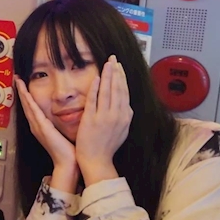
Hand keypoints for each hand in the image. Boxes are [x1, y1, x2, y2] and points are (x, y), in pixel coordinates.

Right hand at [15, 76, 75, 170]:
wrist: (67, 163)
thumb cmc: (68, 151)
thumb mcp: (62, 133)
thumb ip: (60, 125)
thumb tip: (65, 115)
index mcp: (40, 127)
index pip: (32, 108)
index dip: (27, 96)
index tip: (24, 85)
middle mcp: (36, 126)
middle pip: (26, 105)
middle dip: (21, 91)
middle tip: (17, 78)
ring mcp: (37, 126)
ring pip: (28, 105)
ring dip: (22, 93)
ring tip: (18, 81)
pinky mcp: (42, 127)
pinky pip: (33, 110)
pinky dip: (28, 100)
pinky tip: (25, 92)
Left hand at [75, 56, 132, 183]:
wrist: (97, 160)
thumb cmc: (107, 147)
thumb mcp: (122, 131)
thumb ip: (124, 117)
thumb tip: (127, 106)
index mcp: (125, 117)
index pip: (125, 92)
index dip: (122, 78)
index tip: (119, 67)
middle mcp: (117, 115)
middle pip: (118, 89)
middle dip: (116, 72)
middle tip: (113, 58)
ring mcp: (105, 117)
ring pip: (108, 92)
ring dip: (108, 76)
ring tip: (107, 63)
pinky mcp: (92, 120)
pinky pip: (94, 100)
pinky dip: (96, 88)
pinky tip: (96, 78)